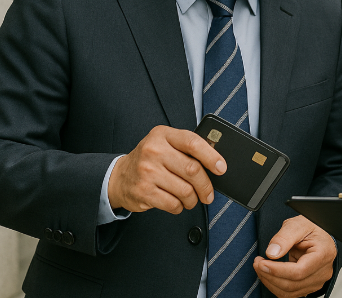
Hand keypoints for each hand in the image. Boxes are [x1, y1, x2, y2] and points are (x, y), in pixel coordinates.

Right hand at [107, 125, 225, 213]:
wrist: (119, 176)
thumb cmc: (150, 160)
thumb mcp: (165, 144)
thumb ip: (186, 147)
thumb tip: (216, 160)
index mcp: (163, 135)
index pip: (193, 143)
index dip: (211, 156)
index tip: (221, 168)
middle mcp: (154, 151)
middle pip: (192, 170)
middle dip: (206, 186)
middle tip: (208, 194)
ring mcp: (147, 171)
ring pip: (185, 190)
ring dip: (193, 200)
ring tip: (191, 199)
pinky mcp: (144, 191)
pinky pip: (173, 204)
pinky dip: (180, 207)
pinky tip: (177, 203)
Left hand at [252, 215, 337, 297]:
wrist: (318, 232)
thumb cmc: (312, 227)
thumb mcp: (297, 224)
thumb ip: (284, 237)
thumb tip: (272, 253)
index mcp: (323, 254)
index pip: (299, 271)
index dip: (277, 270)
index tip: (261, 263)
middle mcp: (323, 271)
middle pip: (293, 284)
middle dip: (270, 276)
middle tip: (257, 263)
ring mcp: (317, 281)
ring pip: (290, 292)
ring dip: (271, 282)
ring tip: (261, 268)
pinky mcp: (309, 285)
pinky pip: (290, 293)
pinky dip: (276, 286)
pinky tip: (269, 275)